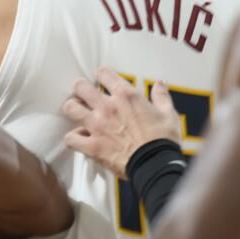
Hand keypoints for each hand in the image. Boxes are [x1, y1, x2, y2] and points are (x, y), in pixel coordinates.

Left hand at [63, 67, 181, 177]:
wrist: (156, 164)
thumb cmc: (162, 140)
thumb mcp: (168, 114)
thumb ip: (161, 96)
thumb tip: (161, 84)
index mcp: (126, 96)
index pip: (104, 74)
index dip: (101, 74)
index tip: (100, 77)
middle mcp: (108, 107)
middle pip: (81, 87)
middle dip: (80, 88)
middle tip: (82, 93)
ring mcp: (97, 126)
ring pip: (71, 108)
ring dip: (72, 109)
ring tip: (76, 112)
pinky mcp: (92, 145)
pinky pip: (71, 138)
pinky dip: (73, 138)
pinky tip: (79, 138)